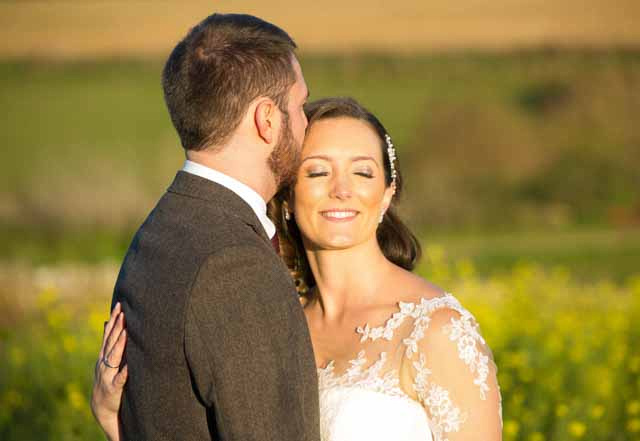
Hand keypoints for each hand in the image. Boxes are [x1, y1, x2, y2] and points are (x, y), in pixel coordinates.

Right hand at [91, 302, 127, 440]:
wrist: (102, 407)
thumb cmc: (108, 379)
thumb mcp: (105, 359)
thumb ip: (108, 341)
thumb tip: (107, 321)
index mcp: (103, 355)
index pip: (108, 333)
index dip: (113, 319)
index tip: (119, 305)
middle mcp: (103, 363)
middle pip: (110, 342)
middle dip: (117, 327)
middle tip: (123, 312)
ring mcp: (107, 375)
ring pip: (113, 357)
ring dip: (119, 344)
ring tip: (125, 331)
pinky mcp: (113, 388)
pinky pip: (120, 379)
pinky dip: (124, 372)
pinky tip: (129, 365)